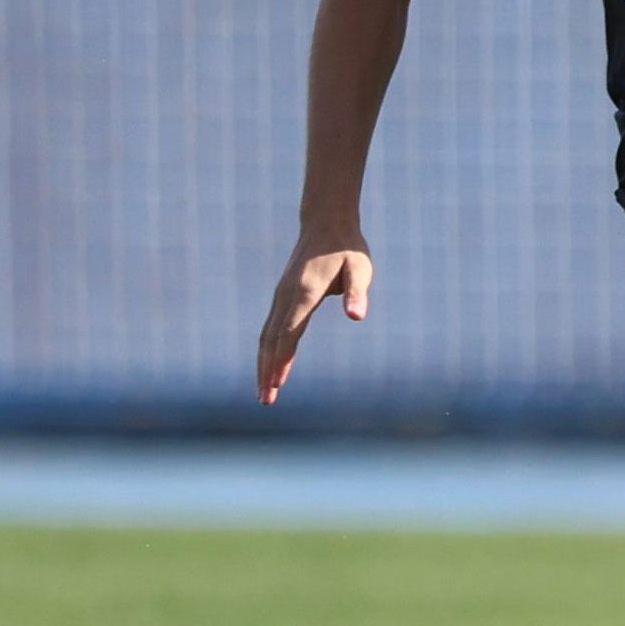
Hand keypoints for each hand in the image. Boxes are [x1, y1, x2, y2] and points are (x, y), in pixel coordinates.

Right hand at [259, 235, 371, 402]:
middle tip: (266, 400)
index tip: (277, 384)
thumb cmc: (348, 249)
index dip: (283, 359)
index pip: (289, 332)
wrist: (326, 225)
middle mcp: (286, 297)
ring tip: (264, 393)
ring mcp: (280, 297)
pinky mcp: (281, 297)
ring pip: (266, 337)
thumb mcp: (361, 269)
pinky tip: (269, 367)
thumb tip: (357, 316)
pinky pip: (269, 329)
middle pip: (271, 340)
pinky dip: (267, 351)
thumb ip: (357, 293)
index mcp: (304, 293)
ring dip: (263, 364)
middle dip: (267, 371)